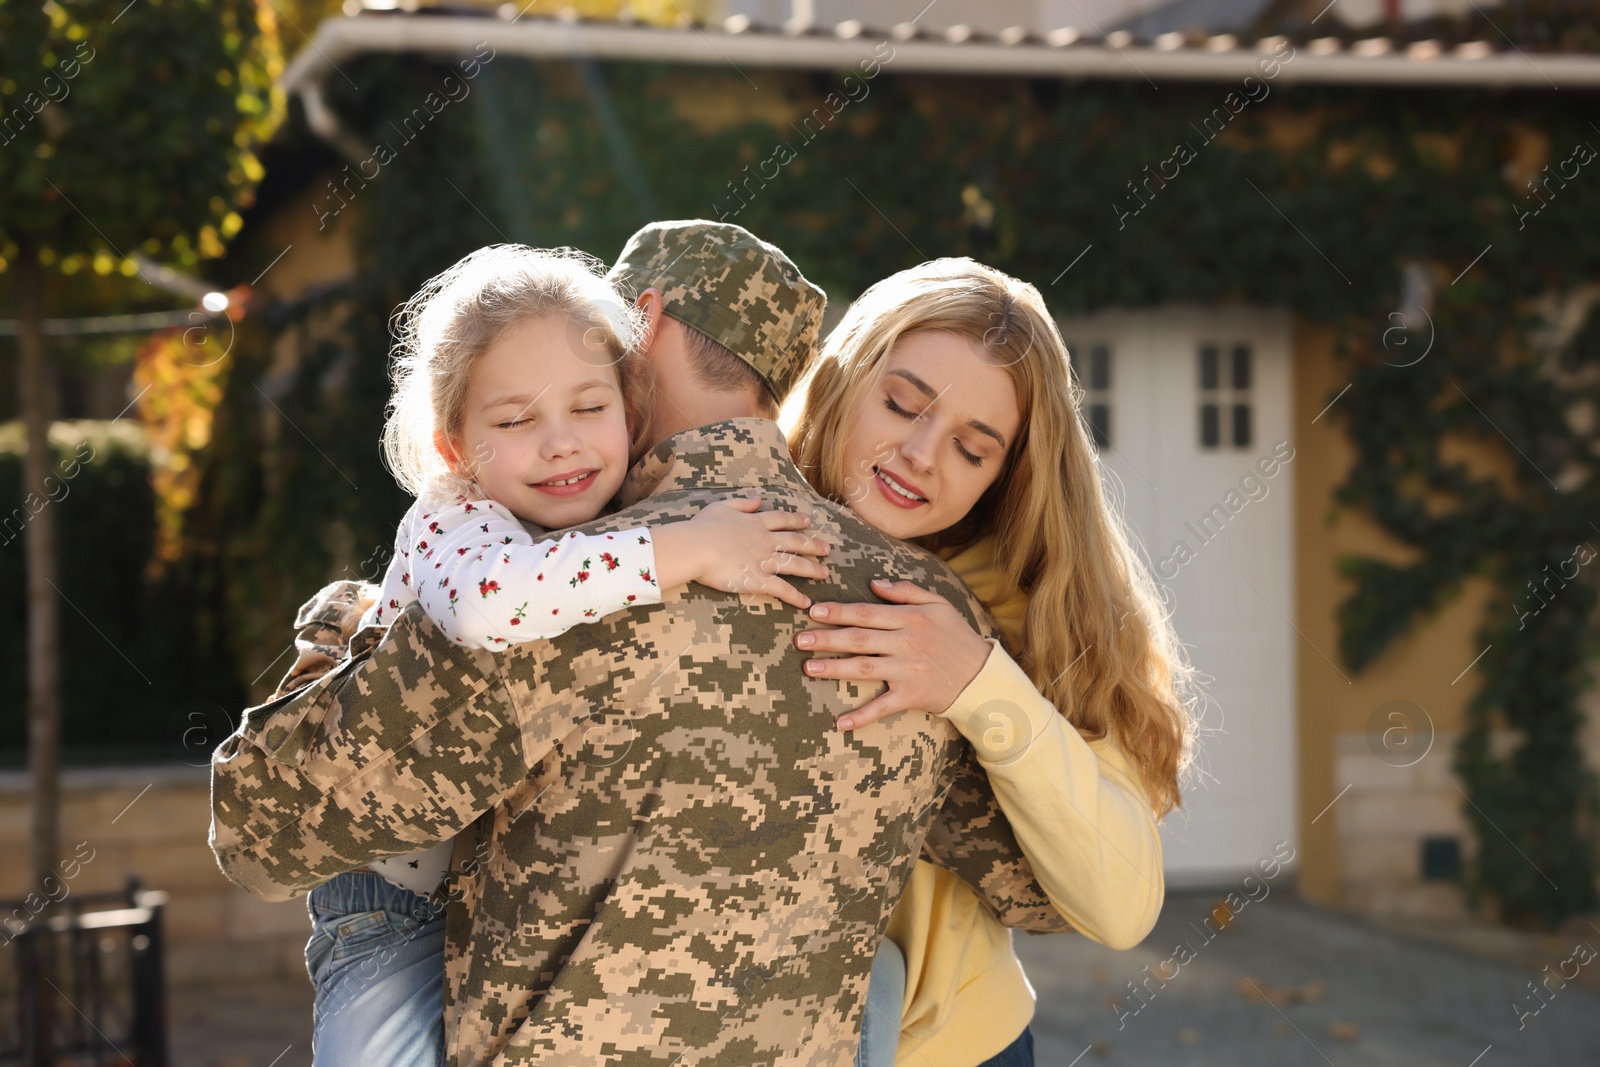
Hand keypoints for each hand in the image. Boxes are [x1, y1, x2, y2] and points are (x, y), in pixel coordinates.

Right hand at [655, 496, 830, 609]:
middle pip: (795, 542)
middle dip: (813, 545)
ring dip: (812, 569)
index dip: (796, 520)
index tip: (808, 521)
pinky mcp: (758, 580)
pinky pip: (782, 589)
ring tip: (825, 574)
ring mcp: (764, 561)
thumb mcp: (721, 507)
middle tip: (827, 549)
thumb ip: (741, 503)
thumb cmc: (701, 528)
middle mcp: (765, 540)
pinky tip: (806, 602)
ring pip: (795, 564)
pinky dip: (795, 597)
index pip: (782, 520)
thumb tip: (758, 499)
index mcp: (755, 523)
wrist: (695, 547)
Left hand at [797, 578, 992, 730]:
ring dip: (834, 669)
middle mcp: (906, 643)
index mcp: (910, 618)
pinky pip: (883, 707)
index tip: (813, 611)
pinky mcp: (912, 696)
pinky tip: (839, 723)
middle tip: (799, 640)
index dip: (839, 611)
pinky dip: (862, 716)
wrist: (982, 675)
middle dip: (827, 639)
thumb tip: (874, 583)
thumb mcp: (938, 604)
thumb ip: (906, 591)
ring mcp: (908, 671)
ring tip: (808, 668)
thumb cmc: (957, 636)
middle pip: (859, 639)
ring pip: (865, 668)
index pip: (867, 613)